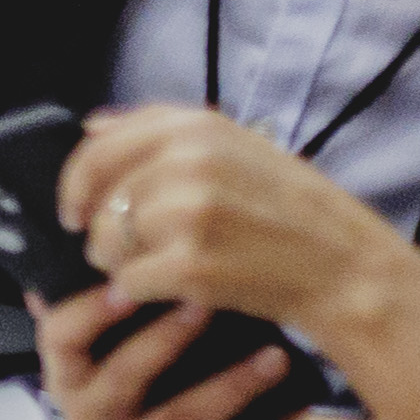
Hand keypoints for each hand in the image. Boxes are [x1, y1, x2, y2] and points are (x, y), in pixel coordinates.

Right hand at [33, 280, 301, 419]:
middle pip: (121, 379)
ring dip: (228, 387)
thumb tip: (102, 228)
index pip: (60, 338)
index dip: (90, 310)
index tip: (131, 280)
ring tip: (276, 356)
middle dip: (168, 339)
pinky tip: (292, 403)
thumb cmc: (160, 379)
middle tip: (211, 302)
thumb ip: (117, 297)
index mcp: (67, 376)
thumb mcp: (129, 339)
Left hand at [57, 104, 419, 348]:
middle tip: (123, 251)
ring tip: (162, 269)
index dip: (75, 183)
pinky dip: (141, 294)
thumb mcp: (238, 147)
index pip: (98, 146)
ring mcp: (186, 212)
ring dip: (121, 264)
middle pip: (99, 201)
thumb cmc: (293, 213)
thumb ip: (162, 133)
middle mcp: (186, 161)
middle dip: (101, 232)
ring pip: (105, 243)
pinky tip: (174, 292)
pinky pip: (127, 283)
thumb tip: (91, 125)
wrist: (345, 269)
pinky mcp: (188, 264)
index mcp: (195, 126)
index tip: (73, 209)